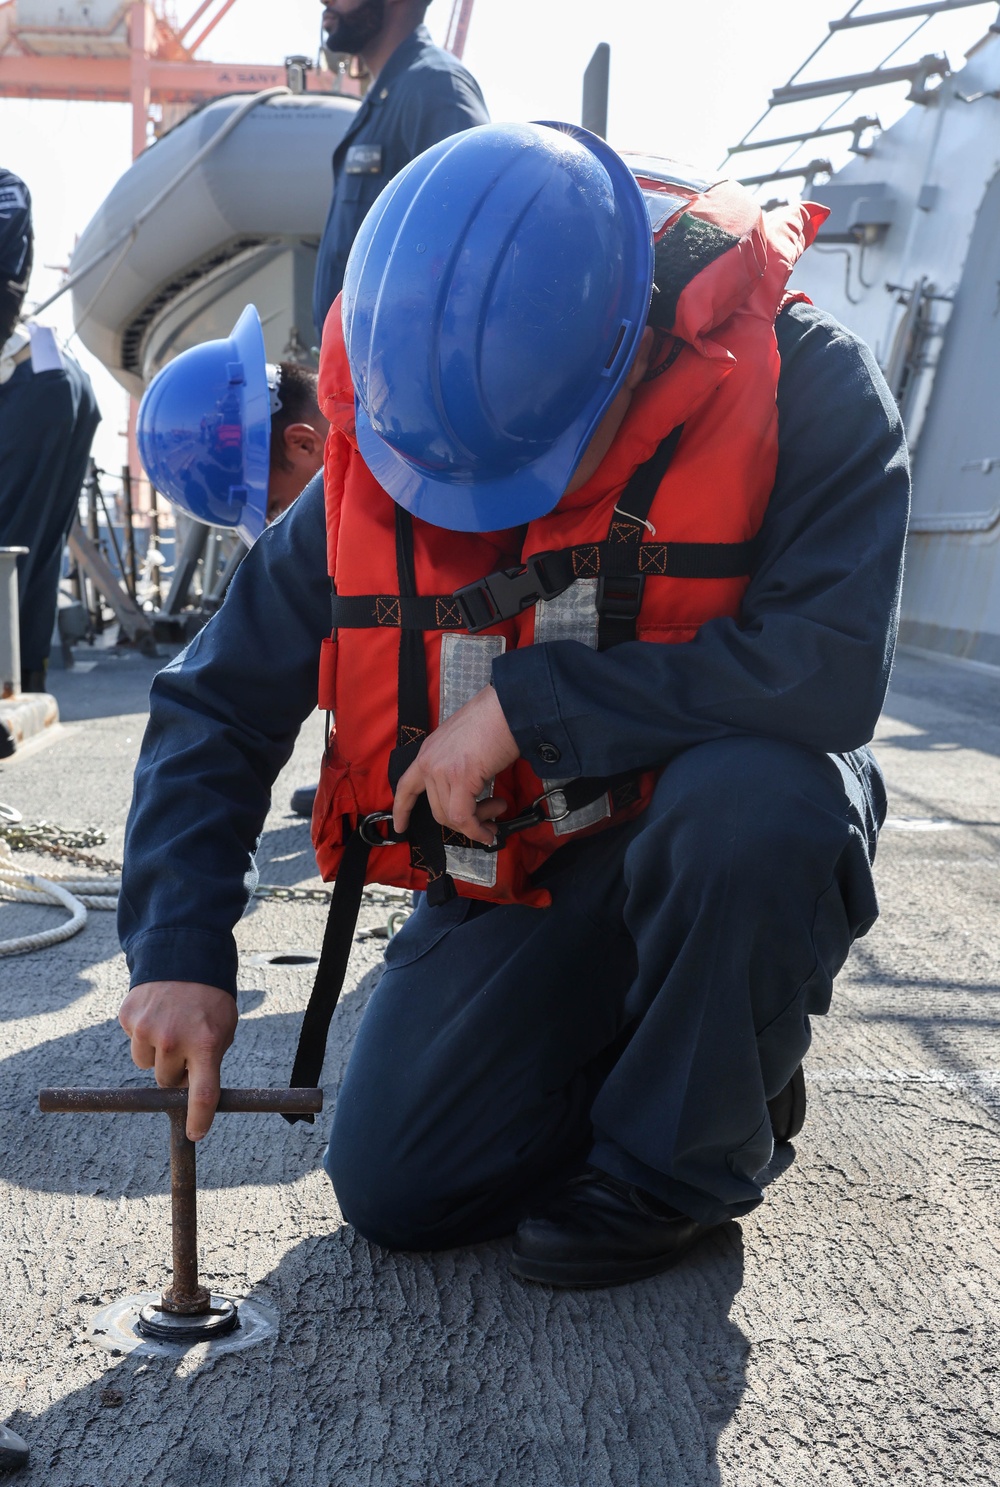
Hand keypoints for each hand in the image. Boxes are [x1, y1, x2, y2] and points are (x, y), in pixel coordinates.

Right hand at [119, 981, 237, 1140]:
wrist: (184, 954)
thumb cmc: (210, 997)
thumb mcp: (223, 1027)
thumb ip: (209, 1059)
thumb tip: (191, 1092)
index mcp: (206, 1043)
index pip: (201, 1095)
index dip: (198, 1119)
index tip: (196, 1133)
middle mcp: (174, 1039)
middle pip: (167, 1081)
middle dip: (176, 1071)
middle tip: (186, 1047)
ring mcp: (147, 1029)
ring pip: (147, 1064)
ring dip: (157, 1052)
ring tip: (171, 1024)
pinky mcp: (128, 1018)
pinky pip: (134, 1041)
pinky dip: (143, 1032)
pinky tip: (157, 1011)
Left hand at [392, 684, 519, 847]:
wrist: (507, 708)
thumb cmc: (494, 721)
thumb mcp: (463, 744)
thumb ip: (457, 767)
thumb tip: (470, 795)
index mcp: (428, 752)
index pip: (406, 786)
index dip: (402, 809)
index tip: (400, 827)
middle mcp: (429, 762)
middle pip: (436, 810)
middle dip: (463, 822)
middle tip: (488, 819)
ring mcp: (442, 770)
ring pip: (450, 816)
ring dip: (476, 823)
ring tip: (498, 811)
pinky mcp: (460, 778)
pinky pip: (463, 817)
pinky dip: (476, 830)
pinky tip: (489, 831)